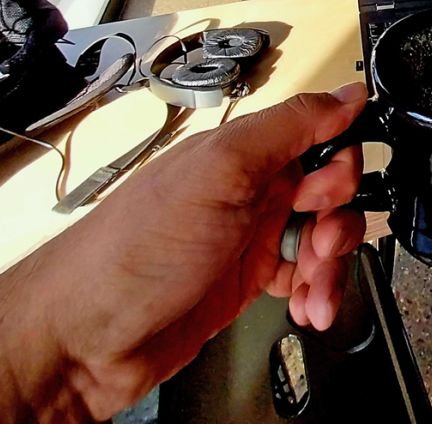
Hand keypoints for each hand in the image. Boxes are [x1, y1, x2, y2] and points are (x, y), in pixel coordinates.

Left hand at [31, 84, 368, 419]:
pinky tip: (306, 309)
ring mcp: (246, 237)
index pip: (321, 138)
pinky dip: (315, 295)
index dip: (340, 167)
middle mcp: (247, 190)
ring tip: (312, 293)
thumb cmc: (134, 252)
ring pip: (322, 240)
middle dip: (338, 224)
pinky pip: (303, 280)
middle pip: (330, 194)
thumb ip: (289, 127)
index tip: (329, 197)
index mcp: (243, 152)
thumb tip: (346, 93)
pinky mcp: (244, 281)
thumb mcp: (221, 172)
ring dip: (330, 269)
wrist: (84, 338)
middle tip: (315, 247)